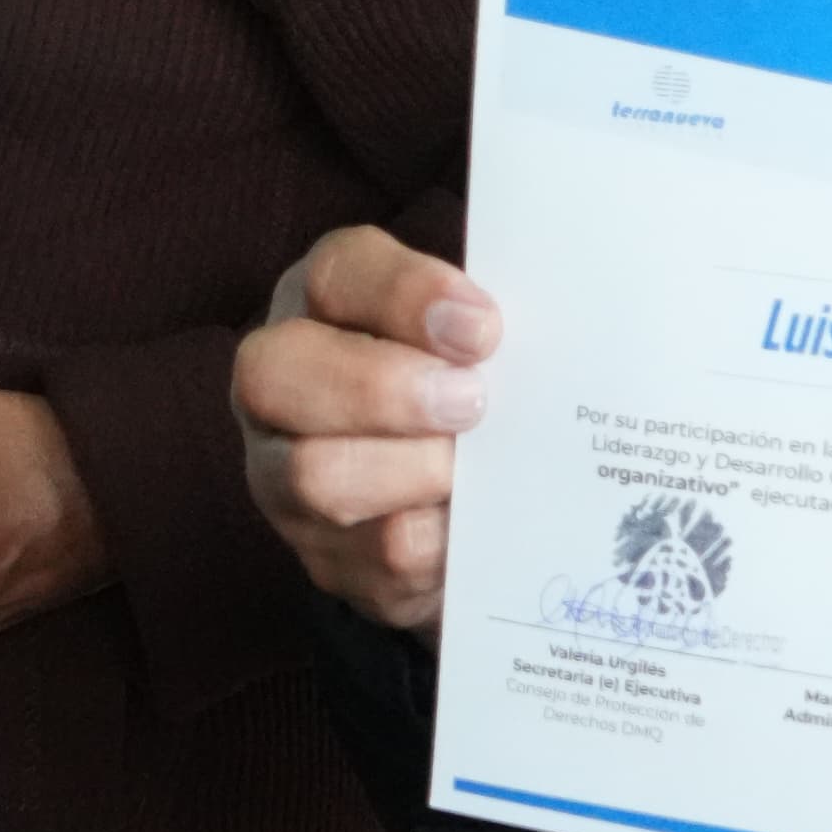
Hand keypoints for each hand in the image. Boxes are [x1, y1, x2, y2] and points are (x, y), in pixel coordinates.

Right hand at [233, 223, 495, 633]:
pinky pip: (376, 556)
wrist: (466, 497)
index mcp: (324, 301)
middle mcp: (279, 383)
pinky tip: (477, 526)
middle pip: (274, 373)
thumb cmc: (471, 383)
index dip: (404, 296)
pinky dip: (439, 544)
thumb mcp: (476, 335)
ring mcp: (283, 478)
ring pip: (313, 476)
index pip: (335, 273)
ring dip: (411, 472)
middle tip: (472, 404)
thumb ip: (490, 322)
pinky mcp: (326, 559)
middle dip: (381, 389)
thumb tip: (557, 331)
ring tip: (473, 471)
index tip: (483, 329)